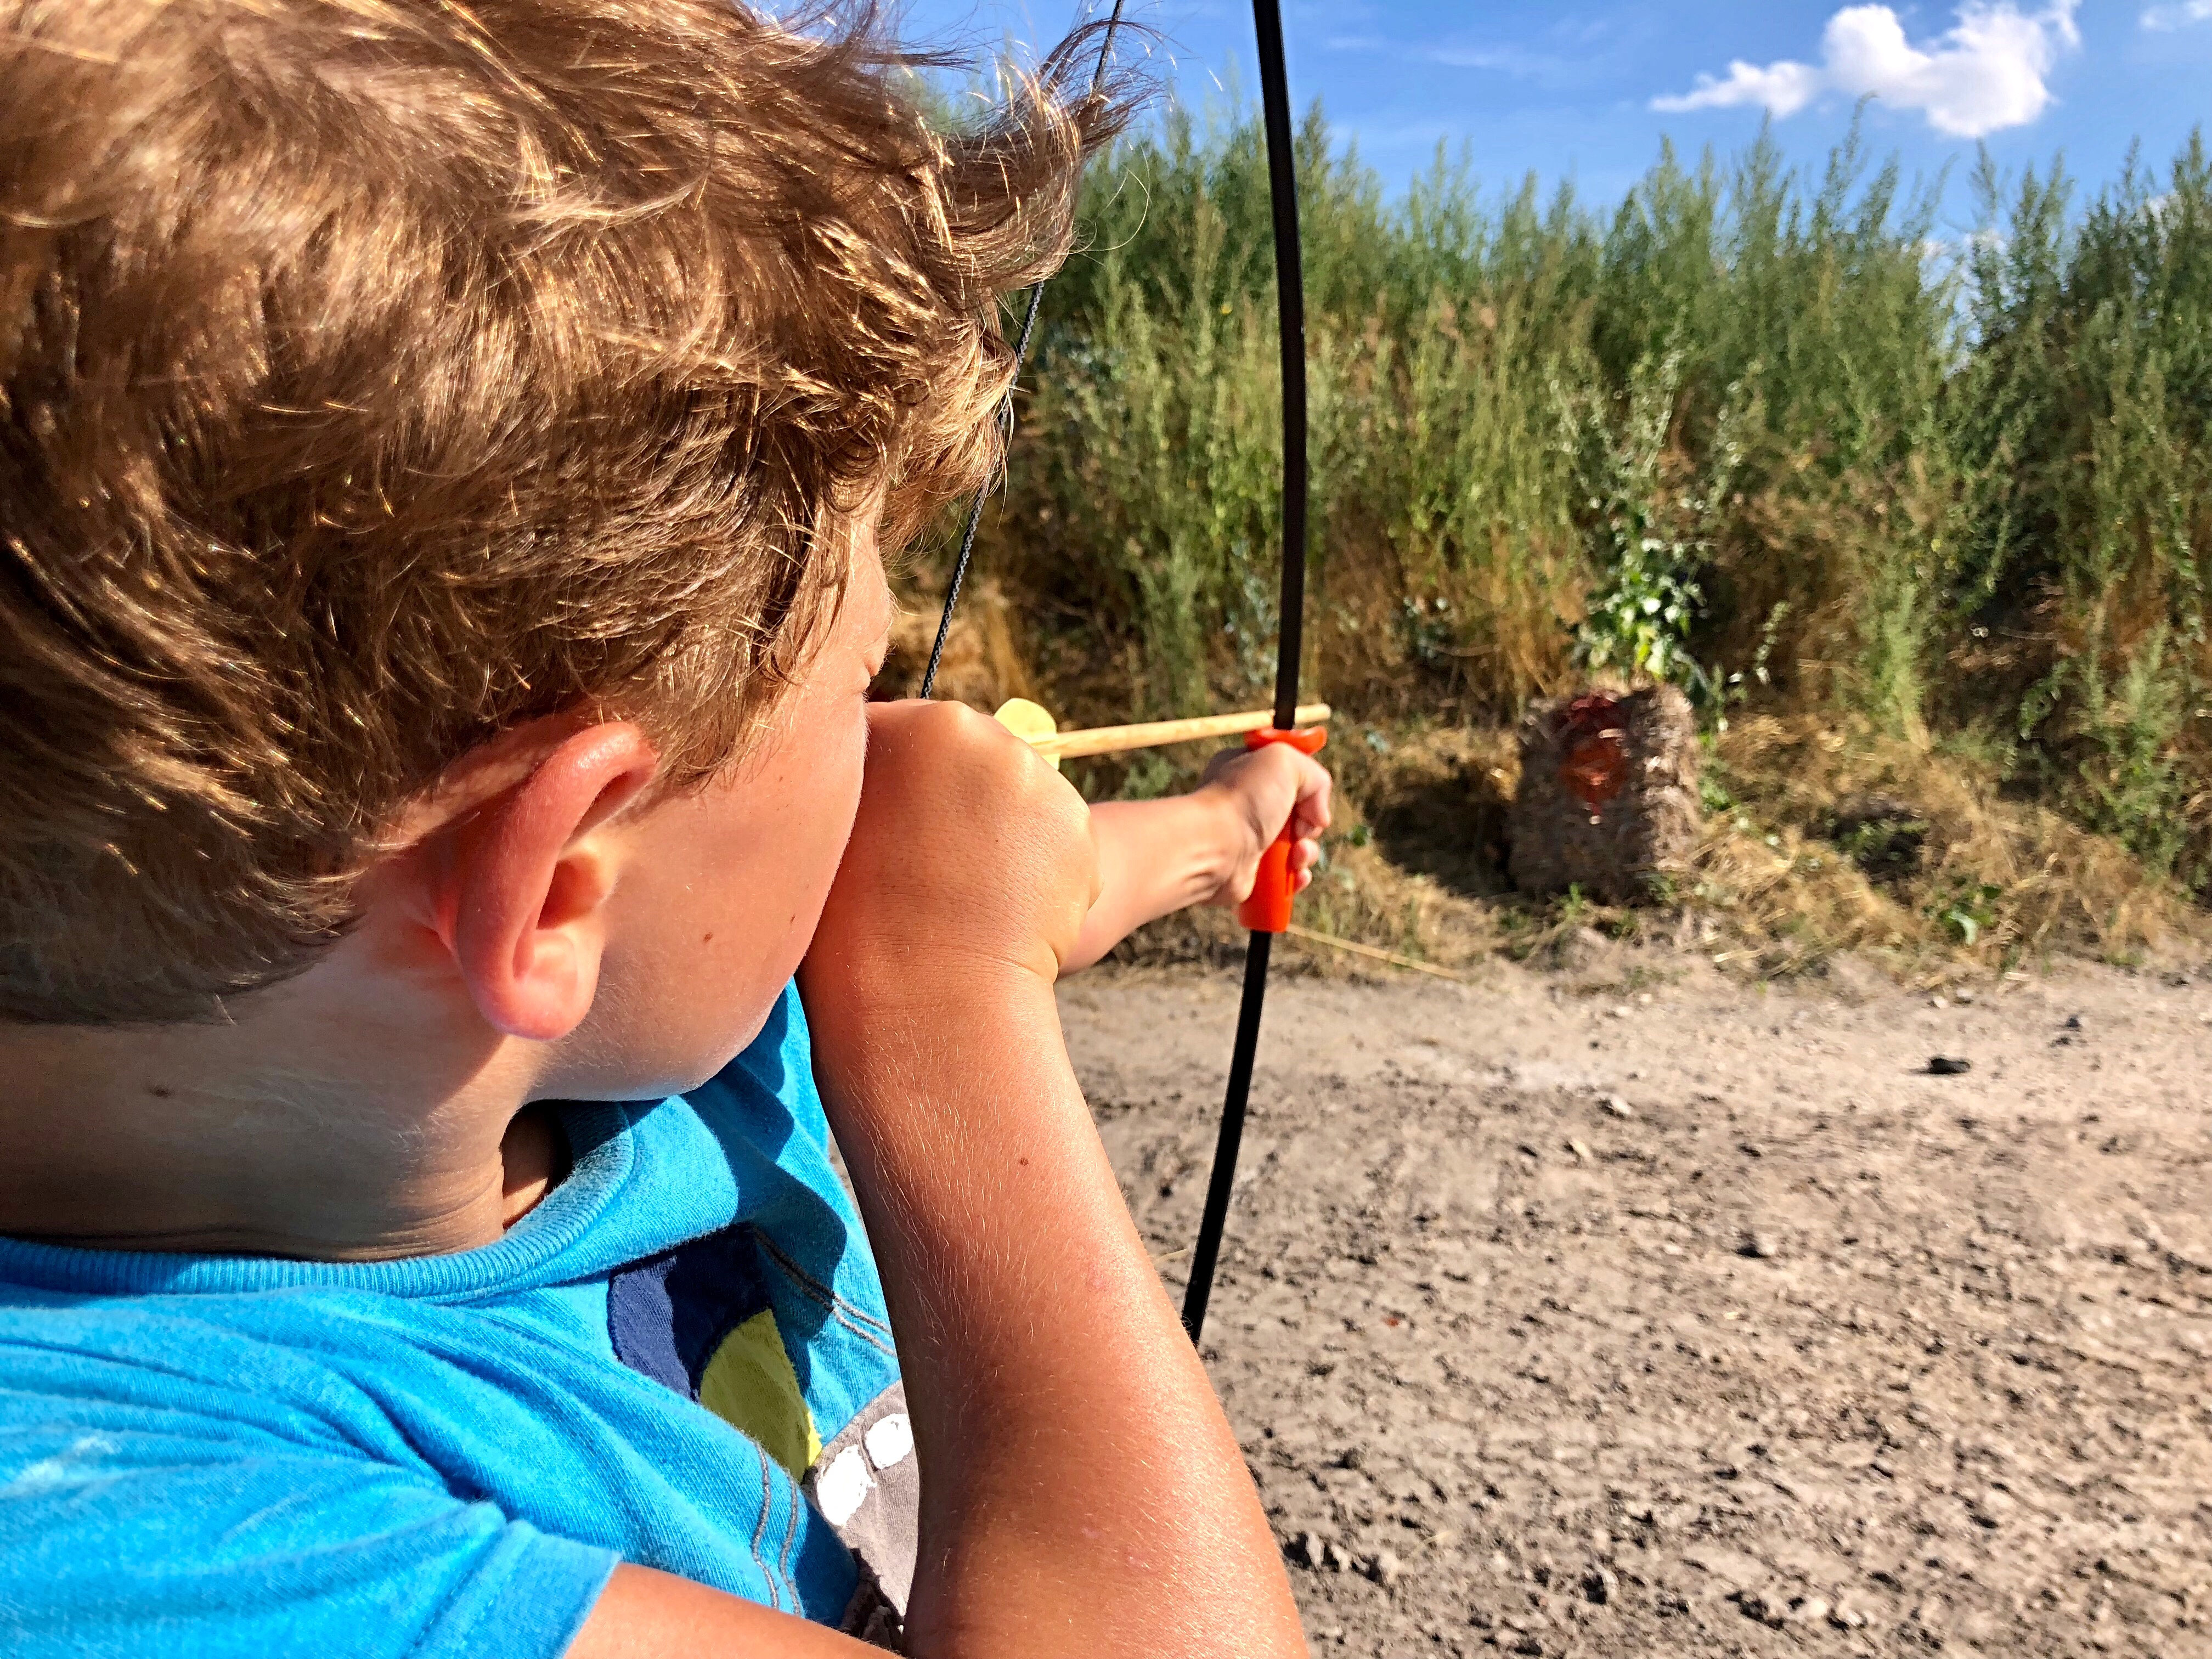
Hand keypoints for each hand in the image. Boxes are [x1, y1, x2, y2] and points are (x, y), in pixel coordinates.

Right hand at [802, 699, 1098, 1001]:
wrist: (928, 991)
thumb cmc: (854, 918)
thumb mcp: (837, 827)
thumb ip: (866, 779)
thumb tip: (878, 769)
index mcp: (919, 726)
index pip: (908, 733)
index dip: (895, 781)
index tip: (884, 825)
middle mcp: (985, 735)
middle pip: (970, 758)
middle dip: (954, 801)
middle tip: (925, 866)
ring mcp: (1039, 779)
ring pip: (1014, 796)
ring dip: (998, 833)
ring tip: (964, 893)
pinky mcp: (1079, 826)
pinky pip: (1051, 838)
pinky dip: (1036, 868)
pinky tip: (1005, 907)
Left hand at [1193, 740, 1332, 908]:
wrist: (1214, 847)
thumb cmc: (1244, 799)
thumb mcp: (1284, 761)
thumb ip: (1313, 775)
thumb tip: (1318, 815)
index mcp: (1251, 772)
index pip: (1291, 777)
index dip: (1307, 788)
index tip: (1307, 796)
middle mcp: (1249, 805)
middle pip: (1300, 815)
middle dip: (1310, 825)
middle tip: (1300, 830)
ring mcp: (1250, 840)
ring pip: (1298, 848)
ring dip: (1306, 853)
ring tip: (1296, 855)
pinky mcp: (1252, 872)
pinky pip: (1287, 876)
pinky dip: (1297, 877)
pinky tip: (1295, 875)